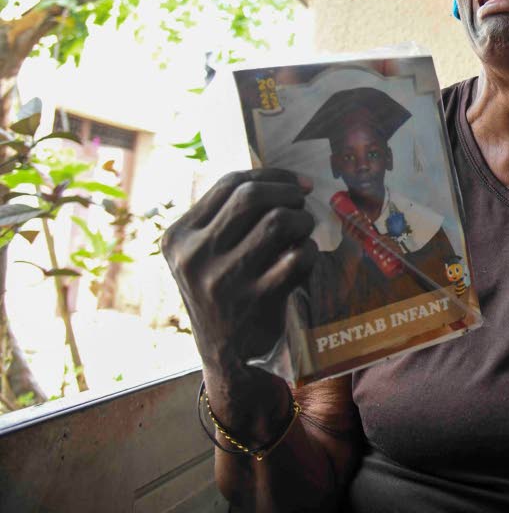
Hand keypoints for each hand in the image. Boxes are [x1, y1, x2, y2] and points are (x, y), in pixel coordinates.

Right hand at [162, 168, 317, 377]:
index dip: (271, 175)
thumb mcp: (202, 254)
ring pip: (277, 222)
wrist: (225, 353)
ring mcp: (223, 280)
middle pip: (251, 196)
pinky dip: (309, 250)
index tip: (296, 182)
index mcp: (178, 237)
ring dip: (303, 219)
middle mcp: (194, 257)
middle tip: (303, 203)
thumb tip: (283, 179)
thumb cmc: (222, 288)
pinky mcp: (255, 300)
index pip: (228, 184)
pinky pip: (296, 257)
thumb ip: (226, 217)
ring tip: (306, 228)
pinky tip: (306, 256)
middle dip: (288, 193)